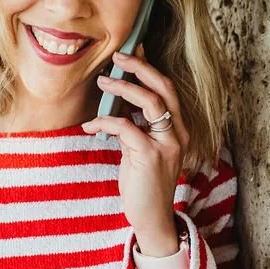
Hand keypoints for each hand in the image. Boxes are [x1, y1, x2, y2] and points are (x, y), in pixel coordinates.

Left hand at [81, 47, 189, 253]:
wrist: (151, 217)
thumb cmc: (143, 182)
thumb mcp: (140, 149)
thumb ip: (135, 126)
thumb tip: (118, 101)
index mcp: (178, 130)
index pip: (168, 90)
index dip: (150, 69)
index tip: (132, 51)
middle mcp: (178, 134)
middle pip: (164, 88)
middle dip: (140, 68)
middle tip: (118, 56)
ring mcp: (167, 144)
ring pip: (150, 103)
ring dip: (123, 89)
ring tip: (102, 82)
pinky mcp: (151, 156)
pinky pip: (125, 128)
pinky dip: (105, 122)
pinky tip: (90, 126)